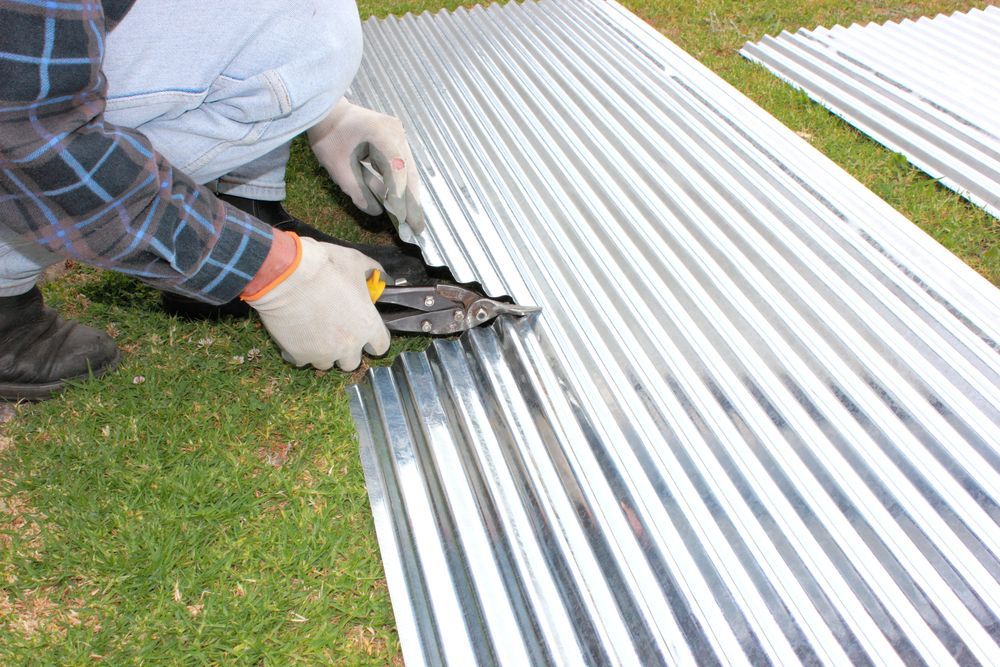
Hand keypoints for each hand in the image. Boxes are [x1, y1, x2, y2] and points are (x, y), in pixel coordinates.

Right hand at [245, 233, 389, 370]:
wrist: (286, 275)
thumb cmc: (324, 266)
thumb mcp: (356, 261)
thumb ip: (372, 272)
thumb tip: (382, 276)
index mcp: (367, 325)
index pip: (380, 347)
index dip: (373, 339)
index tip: (363, 330)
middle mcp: (348, 345)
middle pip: (352, 361)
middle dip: (346, 349)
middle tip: (335, 330)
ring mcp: (324, 353)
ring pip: (327, 363)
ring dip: (323, 351)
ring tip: (313, 331)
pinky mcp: (300, 355)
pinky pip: (303, 360)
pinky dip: (300, 351)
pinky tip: (296, 333)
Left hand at [308, 99, 424, 233]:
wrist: (326, 113)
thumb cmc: (328, 136)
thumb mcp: (337, 166)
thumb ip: (357, 189)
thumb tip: (376, 211)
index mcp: (381, 133)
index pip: (396, 169)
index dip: (399, 195)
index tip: (400, 218)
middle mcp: (396, 133)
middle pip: (409, 172)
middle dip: (412, 202)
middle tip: (417, 228)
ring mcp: (398, 136)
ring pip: (408, 172)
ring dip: (410, 197)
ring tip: (415, 221)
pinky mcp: (395, 142)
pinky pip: (401, 168)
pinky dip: (403, 187)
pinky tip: (407, 206)